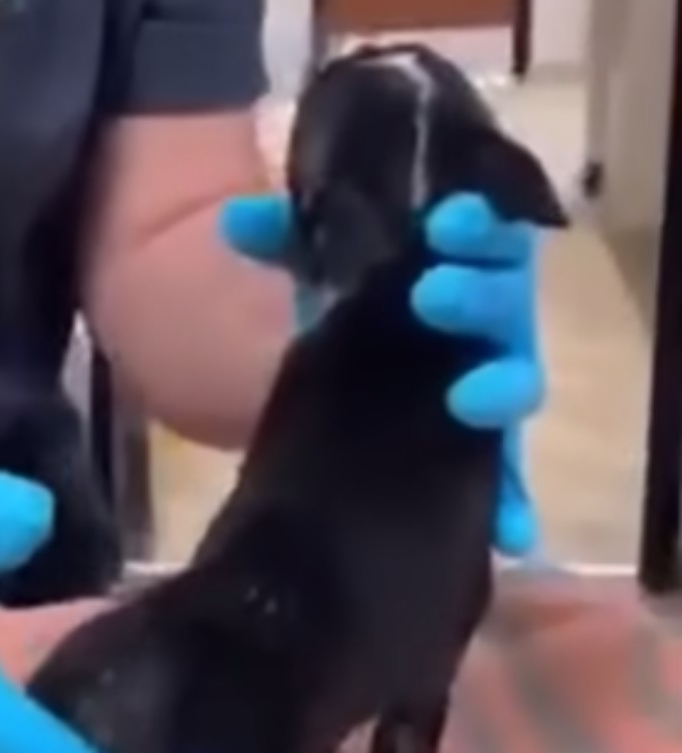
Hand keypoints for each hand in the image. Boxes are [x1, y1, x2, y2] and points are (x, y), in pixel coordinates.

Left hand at [220, 191, 543, 555]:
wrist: (349, 396)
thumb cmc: (353, 317)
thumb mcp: (321, 280)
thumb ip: (287, 244)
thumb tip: (236, 219)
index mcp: (460, 267)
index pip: (487, 234)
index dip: (477, 223)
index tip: (444, 220)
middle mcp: (485, 327)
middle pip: (504, 303)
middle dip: (475, 296)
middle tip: (431, 294)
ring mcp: (488, 393)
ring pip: (515, 386)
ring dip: (499, 388)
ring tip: (467, 398)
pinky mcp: (482, 459)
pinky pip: (506, 484)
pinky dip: (513, 505)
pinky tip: (511, 532)